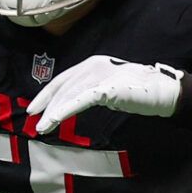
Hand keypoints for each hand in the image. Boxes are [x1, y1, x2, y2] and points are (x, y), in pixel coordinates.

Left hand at [27, 55, 183, 133]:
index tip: (33, 109)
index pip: (61, 80)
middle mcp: (92, 66)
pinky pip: (80, 100)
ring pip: (69, 95)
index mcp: (90, 65)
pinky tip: (54, 119)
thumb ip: (86, 91)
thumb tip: (66, 104)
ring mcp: (100, 75)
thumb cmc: (132, 90)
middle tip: (35, 122)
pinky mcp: (107, 87)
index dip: (45, 95)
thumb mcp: (103, 87)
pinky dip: (65, 110)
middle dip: (46, 106)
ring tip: (42, 128)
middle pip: (62, 88)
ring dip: (53, 112)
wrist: (159, 90)